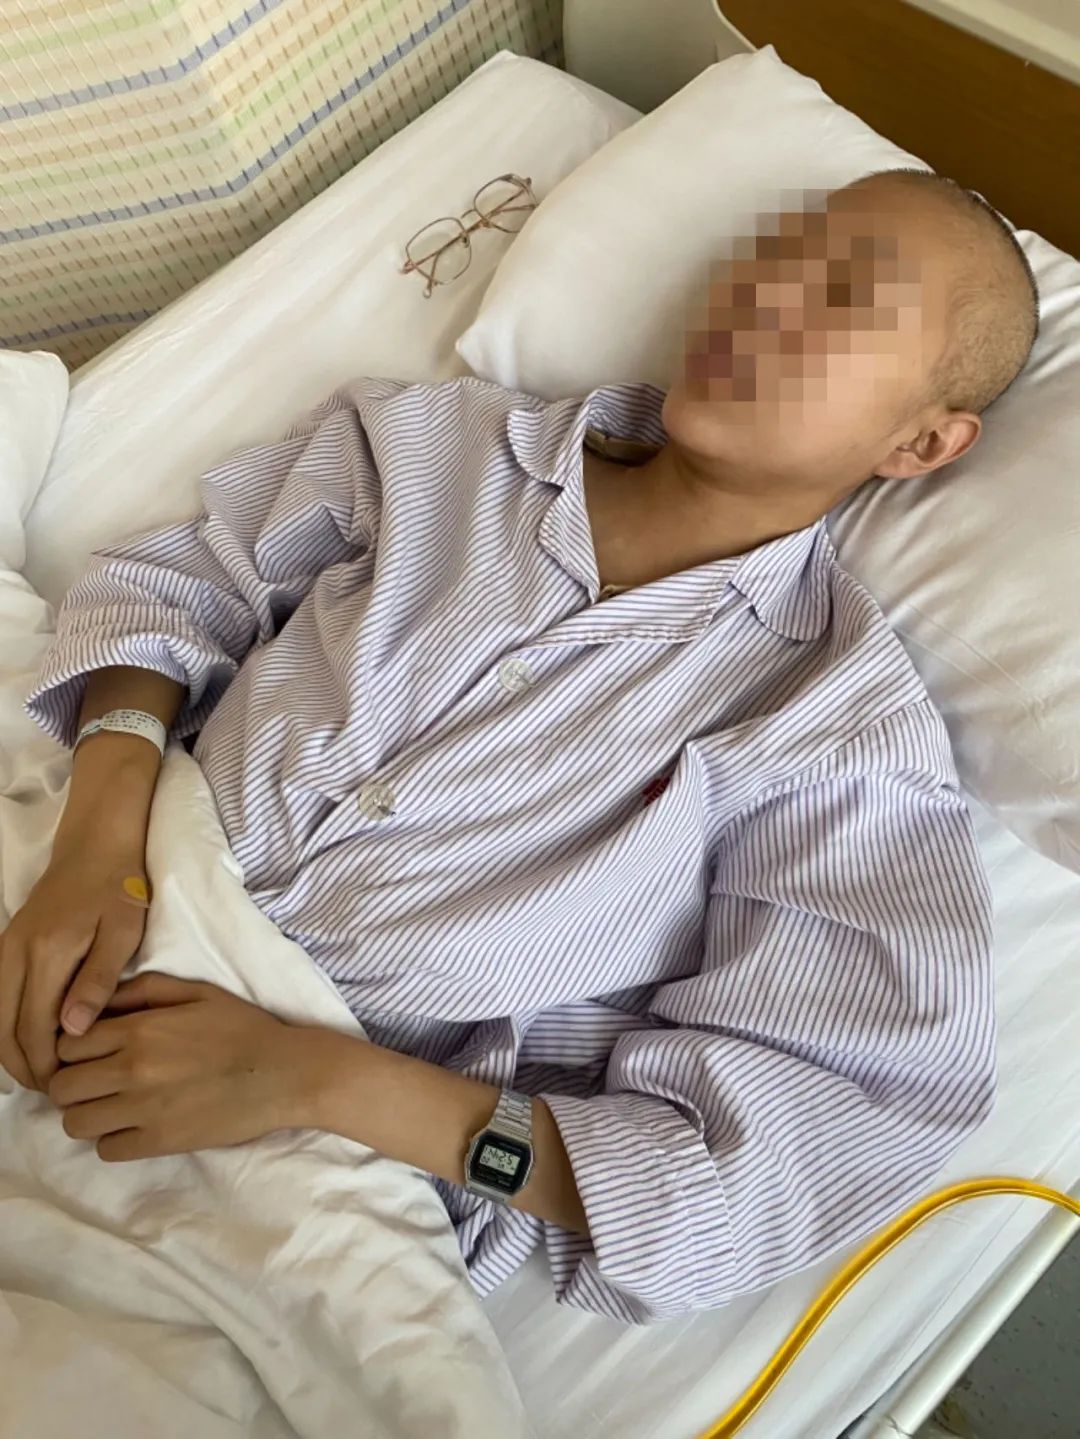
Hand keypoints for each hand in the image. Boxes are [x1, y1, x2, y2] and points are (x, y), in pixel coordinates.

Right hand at [0, 847, 149, 1090]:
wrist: (95, 845)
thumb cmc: (118, 889)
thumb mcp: (122, 933)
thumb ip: (98, 981)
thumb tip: (72, 1031)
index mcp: (46, 954)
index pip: (32, 1027)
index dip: (43, 1064)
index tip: (63, 1087)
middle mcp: (15, 954)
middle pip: (3, 1028)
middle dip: (23, 1066)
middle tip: (51, 1090)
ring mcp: (5, 948)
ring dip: (9, 1049)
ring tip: (39, 1074)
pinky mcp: (6, 944)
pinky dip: (4, 1026)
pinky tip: (26, 1042)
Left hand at [46, 972, 316, 1160]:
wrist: (283, 1073)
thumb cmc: (242, 1028)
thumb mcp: (197, 992)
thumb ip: (144, 989)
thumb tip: (101, 998)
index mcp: (139, 1030)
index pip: (67, 1044)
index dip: (73, 1048)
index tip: (91, 1051)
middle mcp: (132, 1070)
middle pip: (62, 1086)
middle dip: (73, 1082)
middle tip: (96, 1080)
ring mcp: (143, 1111)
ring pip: (75, 1123)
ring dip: (87, 1114)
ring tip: (111, 1106)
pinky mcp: (159, 1143)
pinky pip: (106, 1150)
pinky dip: (112, 1140)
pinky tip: (134, 1125)